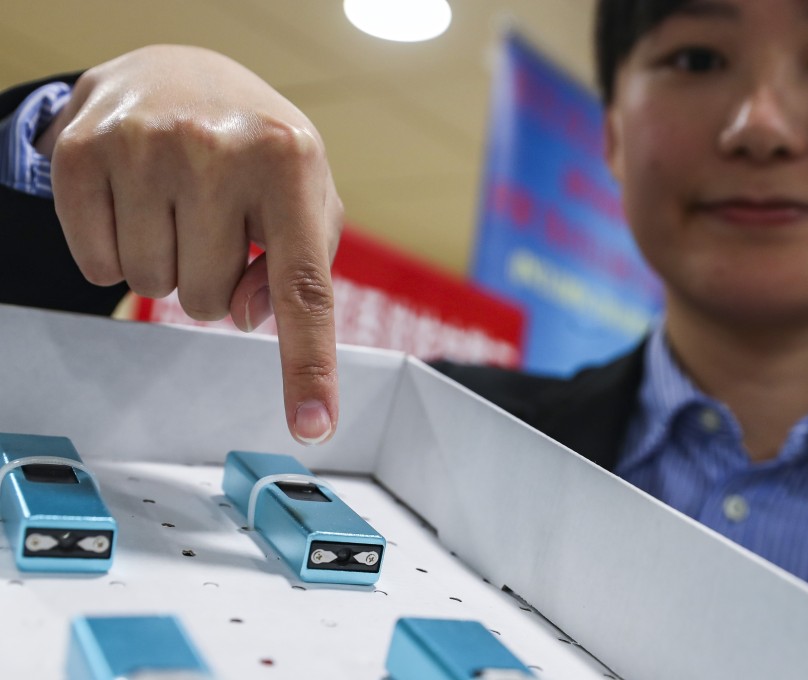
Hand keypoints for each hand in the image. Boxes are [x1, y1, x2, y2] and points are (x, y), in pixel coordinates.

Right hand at [37, 45, 342, 444]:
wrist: (173, 69)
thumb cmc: (253, 147)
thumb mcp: (302, 193)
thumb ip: (299, 264)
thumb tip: (249, 318)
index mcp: (290, 161)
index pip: (302, 287)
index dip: (308, 366)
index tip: (314, 429)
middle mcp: (219, 150)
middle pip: (210, 302)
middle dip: (212, 280)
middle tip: (212, 222)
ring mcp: (145, 146)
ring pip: (152, 288)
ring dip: (165, 264)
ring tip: (175, 206)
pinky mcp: (81, 150)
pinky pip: (97, 266)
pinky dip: (113, 252)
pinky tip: (133, 203)